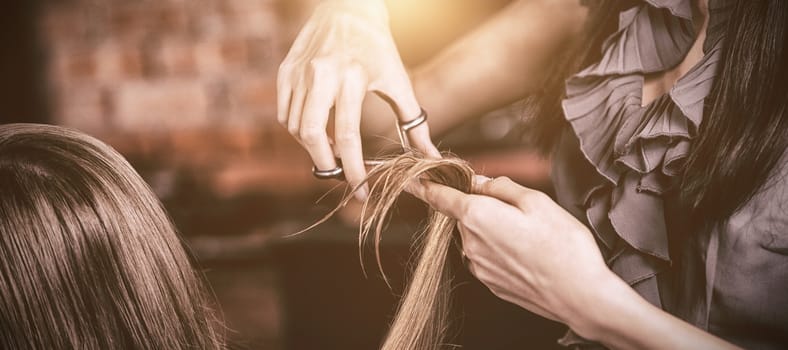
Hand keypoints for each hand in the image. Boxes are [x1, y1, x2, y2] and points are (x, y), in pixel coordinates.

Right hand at [277, 0, 439, 199]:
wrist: (348, 8)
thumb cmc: (378, 46)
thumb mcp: (398, 80)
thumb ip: (414, 121)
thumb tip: (428, 156)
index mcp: (352, 78)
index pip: (348, 136)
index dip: (352, 170)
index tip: (360, 190)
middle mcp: (321, 75)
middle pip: (312, 135)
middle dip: (324, 164)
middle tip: (337, 175)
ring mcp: (299, 73)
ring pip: (295, 126)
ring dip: (312, 147)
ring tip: (331, 150)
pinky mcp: (286, 70)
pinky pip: (285, 112)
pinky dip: (298, 129)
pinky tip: (316, 130)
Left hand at [408, 175, 611, 324]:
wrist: (580, 296)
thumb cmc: (563, 246)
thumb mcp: (537, 201)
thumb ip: (502, 187)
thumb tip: (480, 183)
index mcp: (478, 216)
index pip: (440, 197)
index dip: (423, 185)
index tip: (409, 179)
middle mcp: (471, 243)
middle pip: (466, 215)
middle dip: (484, 207)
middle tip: (521, 211)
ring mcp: (479, 267)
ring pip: (478, 237)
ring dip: (495, 231)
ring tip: (531, 238)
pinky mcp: (491, 284)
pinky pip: (487, 257)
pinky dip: (501, 251)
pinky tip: (528, 255)